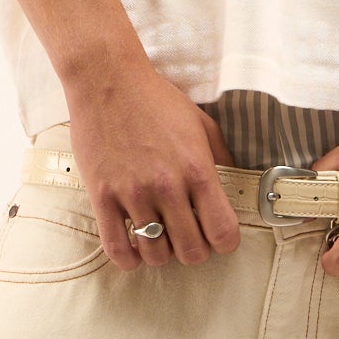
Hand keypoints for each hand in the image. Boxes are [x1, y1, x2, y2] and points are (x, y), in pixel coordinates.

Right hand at [63, 60, 240, 270]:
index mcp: (197, 169)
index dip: (225, 242)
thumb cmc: (156, 99)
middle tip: (188, 238)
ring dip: (162, 254)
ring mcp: (132, 193)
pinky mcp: (102, 196)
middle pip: (191, 251)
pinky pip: (116, 248)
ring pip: (155, 254)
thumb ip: (222, 157)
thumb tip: (236, 183)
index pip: (222, 231)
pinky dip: (129, 258)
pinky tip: (134, 248)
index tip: (218, 237)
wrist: (108, 80)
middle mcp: (167, 186)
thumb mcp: (202, 123)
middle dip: (195, 251)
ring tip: (160, 239)